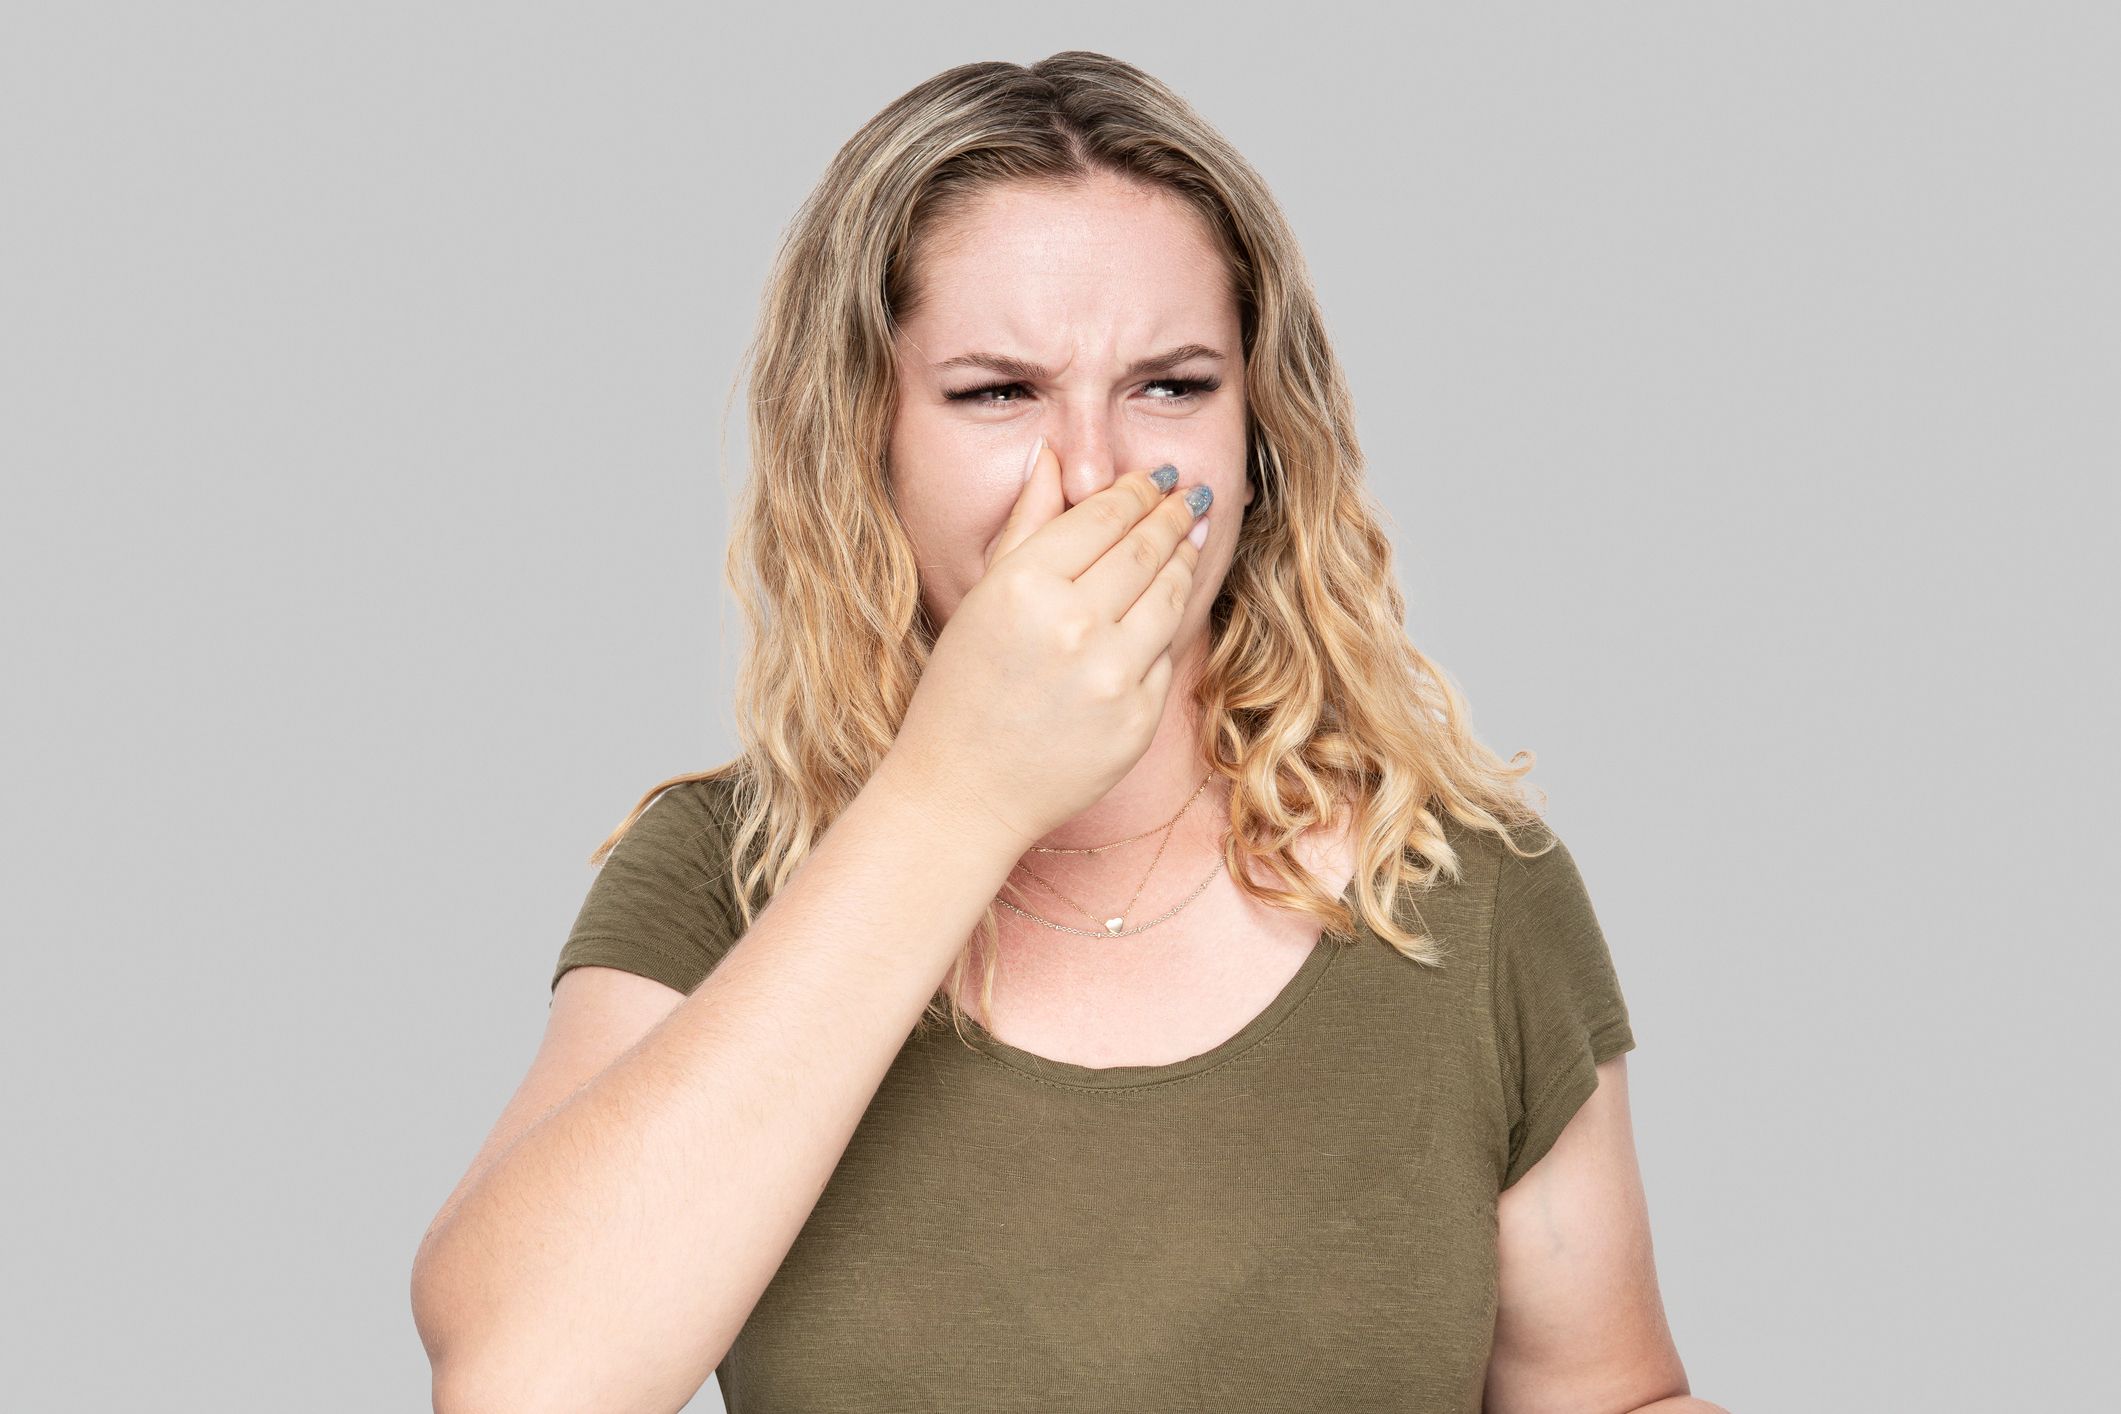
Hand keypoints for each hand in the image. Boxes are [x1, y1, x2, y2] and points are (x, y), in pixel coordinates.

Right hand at [877, 437, 1211, 851]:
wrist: (965, 792)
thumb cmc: (961, 690)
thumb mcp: (982, 596)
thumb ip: (1027, 521)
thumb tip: (1053, 454)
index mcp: (1024, 586)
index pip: (1104, 516)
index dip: (1137, 490)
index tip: (1156, 476)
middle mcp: (1073, 626)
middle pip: (1146, 548)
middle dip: (1174, 514)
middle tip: (1191, 494)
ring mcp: (1112, 676)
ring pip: (1170, 595)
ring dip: (1185, 558)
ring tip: (1192, 535)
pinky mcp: (1139, 719)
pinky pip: (1165, 655)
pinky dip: (1166, 626)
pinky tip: (1167, 601)